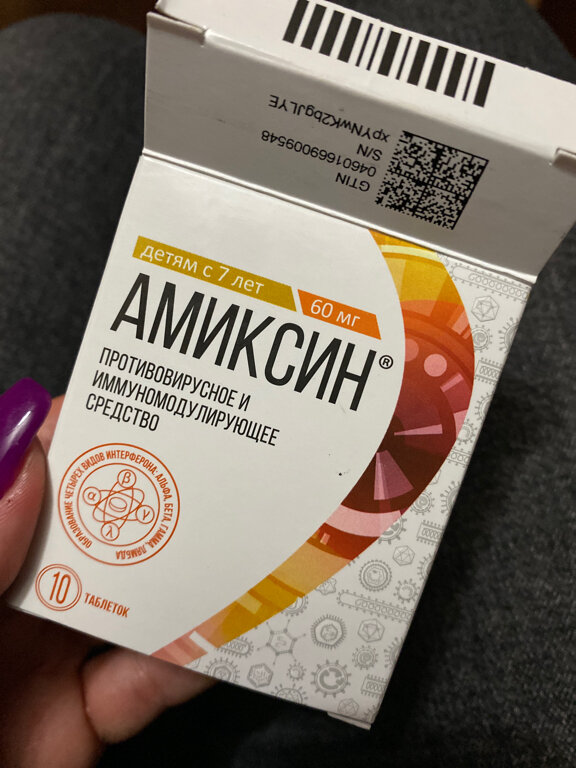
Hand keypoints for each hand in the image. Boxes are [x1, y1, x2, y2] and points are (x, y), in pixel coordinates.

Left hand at [0, 381, 211, 766]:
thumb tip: (27, 450)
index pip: (21, 487)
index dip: (64, 441)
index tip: (126, 402)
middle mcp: (3, 605)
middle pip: (84, 536)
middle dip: (144, 498)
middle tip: (214, 459)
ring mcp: (42, 665)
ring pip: (126, 601)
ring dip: (183, 574)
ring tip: (242, 532)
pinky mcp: (81, 723)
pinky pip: (145, 682)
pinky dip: (188, 662)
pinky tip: (226, 637)